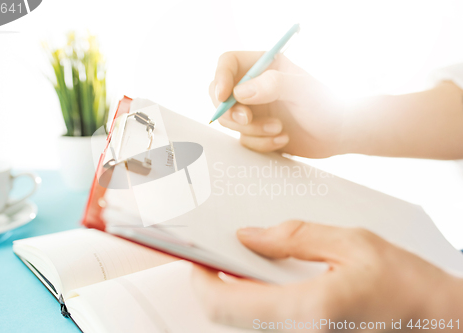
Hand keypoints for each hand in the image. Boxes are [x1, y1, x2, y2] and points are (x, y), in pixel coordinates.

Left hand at [192, 221, 462, 331]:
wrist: (438, 320)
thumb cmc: (405, 283)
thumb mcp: (351, 243)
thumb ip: (294, 237)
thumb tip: (248, 236)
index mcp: (308, 309)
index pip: (227, 302)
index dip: (202, 278)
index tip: (197, 255)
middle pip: (228, 316)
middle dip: (214, 283)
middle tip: (217, 253)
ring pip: (244, 322)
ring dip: (233, 291)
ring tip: (243, 259)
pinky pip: (265, 324)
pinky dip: (254, 300)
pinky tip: (266, 278)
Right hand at [210, 51, 348, 157]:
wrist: (338, 135)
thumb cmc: (326, 105)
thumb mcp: (303, 90)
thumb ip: (273, 85)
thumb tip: (239, 93)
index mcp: (264, 65)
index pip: (229, 63)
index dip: (220, 78)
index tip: (222, 96)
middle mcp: (254, 86)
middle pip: (219, 94)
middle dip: (230, 111)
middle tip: (247, 120)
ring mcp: (253, 109)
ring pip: (230, 120)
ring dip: (252, 130)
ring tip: (280, 129)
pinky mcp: (256, 131)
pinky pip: (244, 139)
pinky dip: (261, 143)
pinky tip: (283, 140)